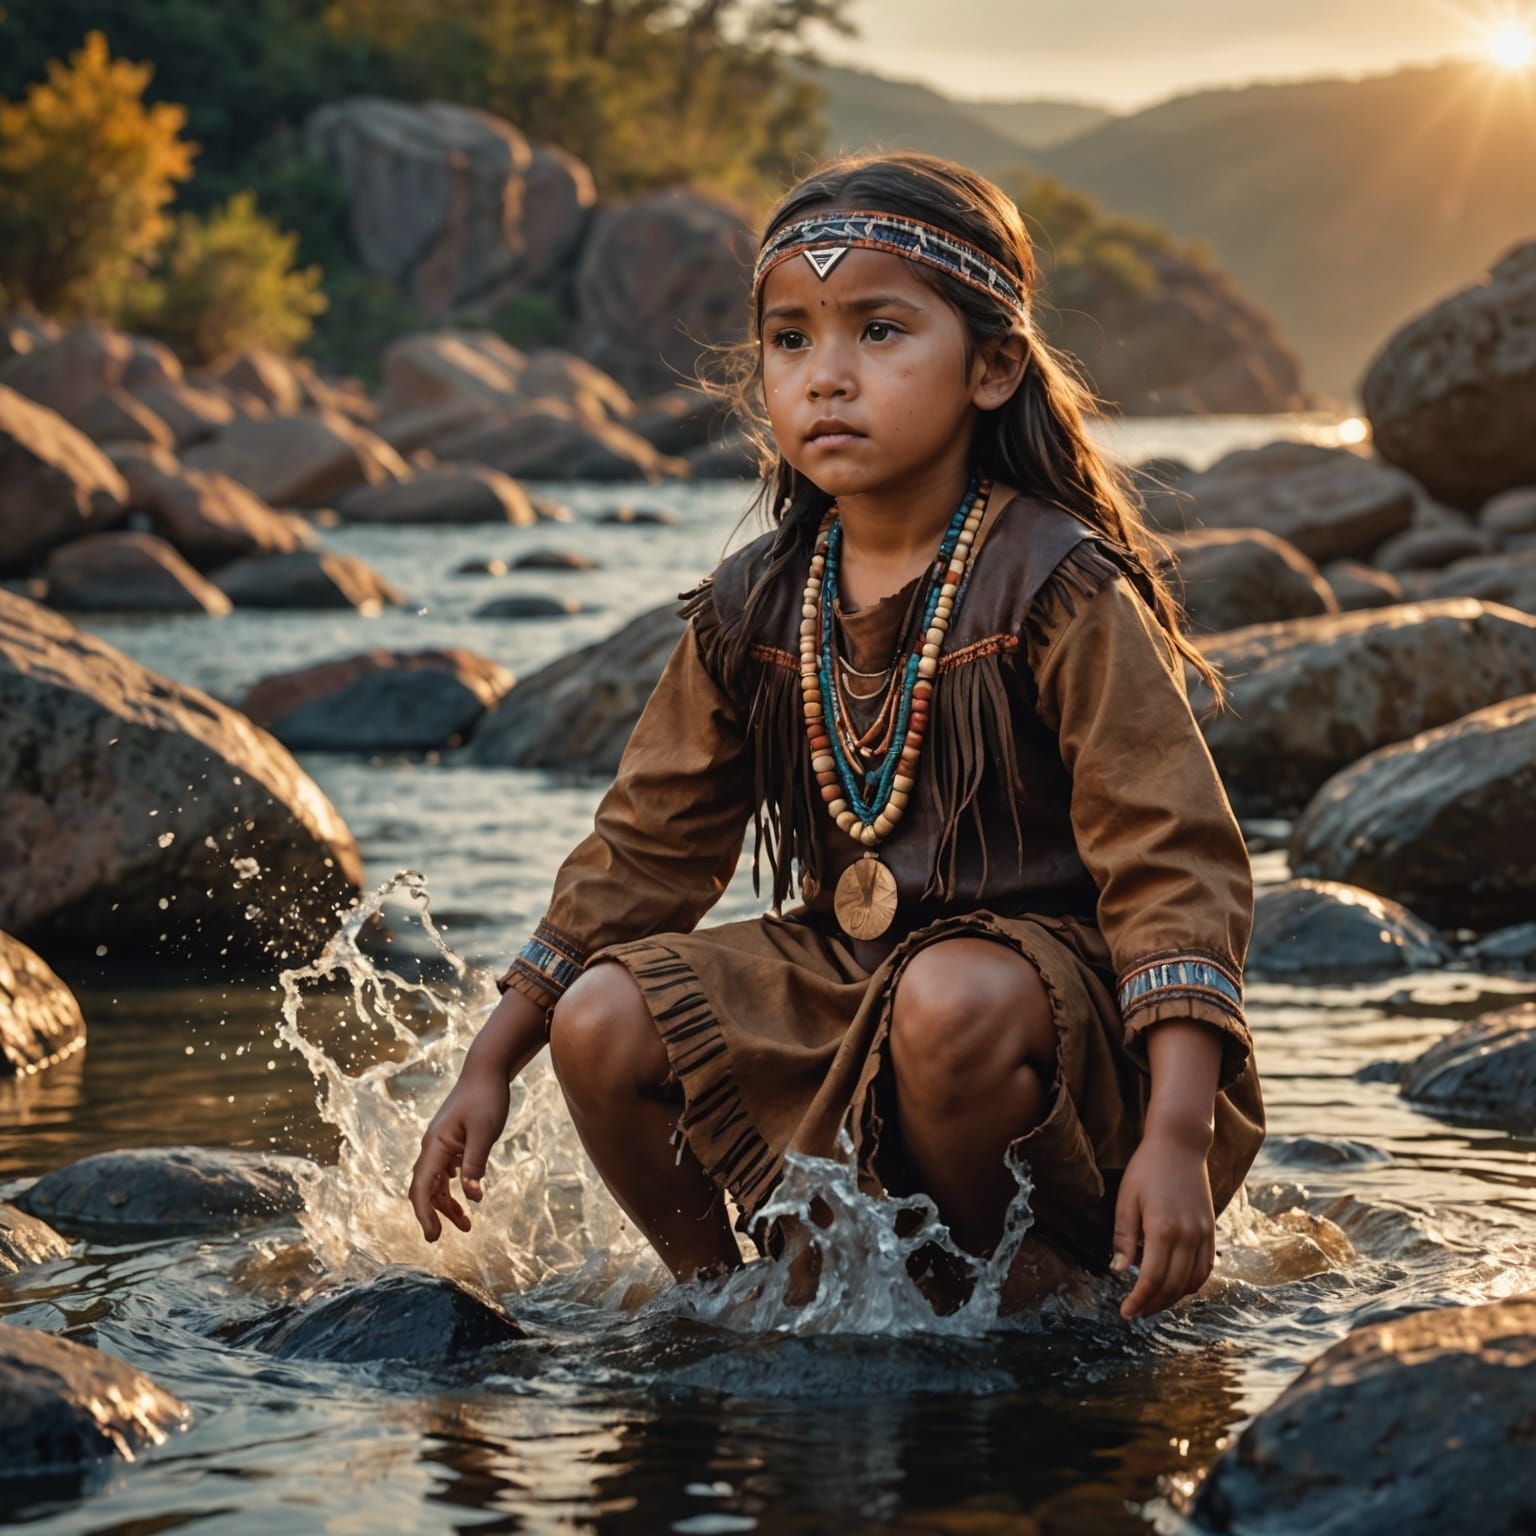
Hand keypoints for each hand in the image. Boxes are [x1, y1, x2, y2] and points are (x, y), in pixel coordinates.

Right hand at [409, 1068, 509, 1239]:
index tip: (433, 1237)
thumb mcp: (485, 1131)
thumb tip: (472, 1198)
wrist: (487, 1069)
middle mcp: (432, 1145)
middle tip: (442, 1238)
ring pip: (435, 1181)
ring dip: (447, 1204)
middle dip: (432, 1214)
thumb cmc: (487, 1097)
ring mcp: (440, 1142)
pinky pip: (444, 1171)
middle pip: (424, 1188)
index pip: (421, 1187)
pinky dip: (452, 1188)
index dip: (424, 1215)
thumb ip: (476, 1163)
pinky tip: (466, 1196)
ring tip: (466, 1225)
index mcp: (436, 1145)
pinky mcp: (451, 1140)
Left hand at [1111, 1123, 1215, 1319]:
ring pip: (1191, 1282)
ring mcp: (1204, 1234)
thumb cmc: (1147, 1169)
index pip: (1152, 1279)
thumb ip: (1124, 1238)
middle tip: (1135, 1311)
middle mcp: (1188, 1236)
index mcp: (1163, 1229)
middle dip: (1153, 1304)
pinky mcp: (1211, 1231)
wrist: (1180, 1145)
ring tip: (1152, 1301)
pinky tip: (1175, 1285)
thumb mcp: (1126, 1200)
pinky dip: (1191, 1283)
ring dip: (1172, 1298)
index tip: (1126, 1312)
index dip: (1139, 1300)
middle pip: (1173, 1286)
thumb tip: (1120, 1271)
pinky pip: (1205, 1269)